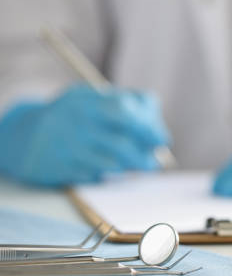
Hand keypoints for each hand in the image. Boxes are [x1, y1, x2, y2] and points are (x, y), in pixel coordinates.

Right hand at [0, 85, 168, 186]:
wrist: (24, 138)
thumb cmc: (73, 116)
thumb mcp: (93, 99)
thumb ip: (126, 104)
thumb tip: (158, 126)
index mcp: (87, 101)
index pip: (126, 113)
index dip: (150, 128)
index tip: (163, 140)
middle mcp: (76, 125)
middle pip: (122, 144)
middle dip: (145, 154)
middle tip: (155, 161)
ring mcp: (68, 149)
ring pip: (112, 164)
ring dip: (132, 167)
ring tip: (141, 166)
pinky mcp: (62, 169)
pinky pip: (96, 176)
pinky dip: (110, 175)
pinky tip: (113, 170)